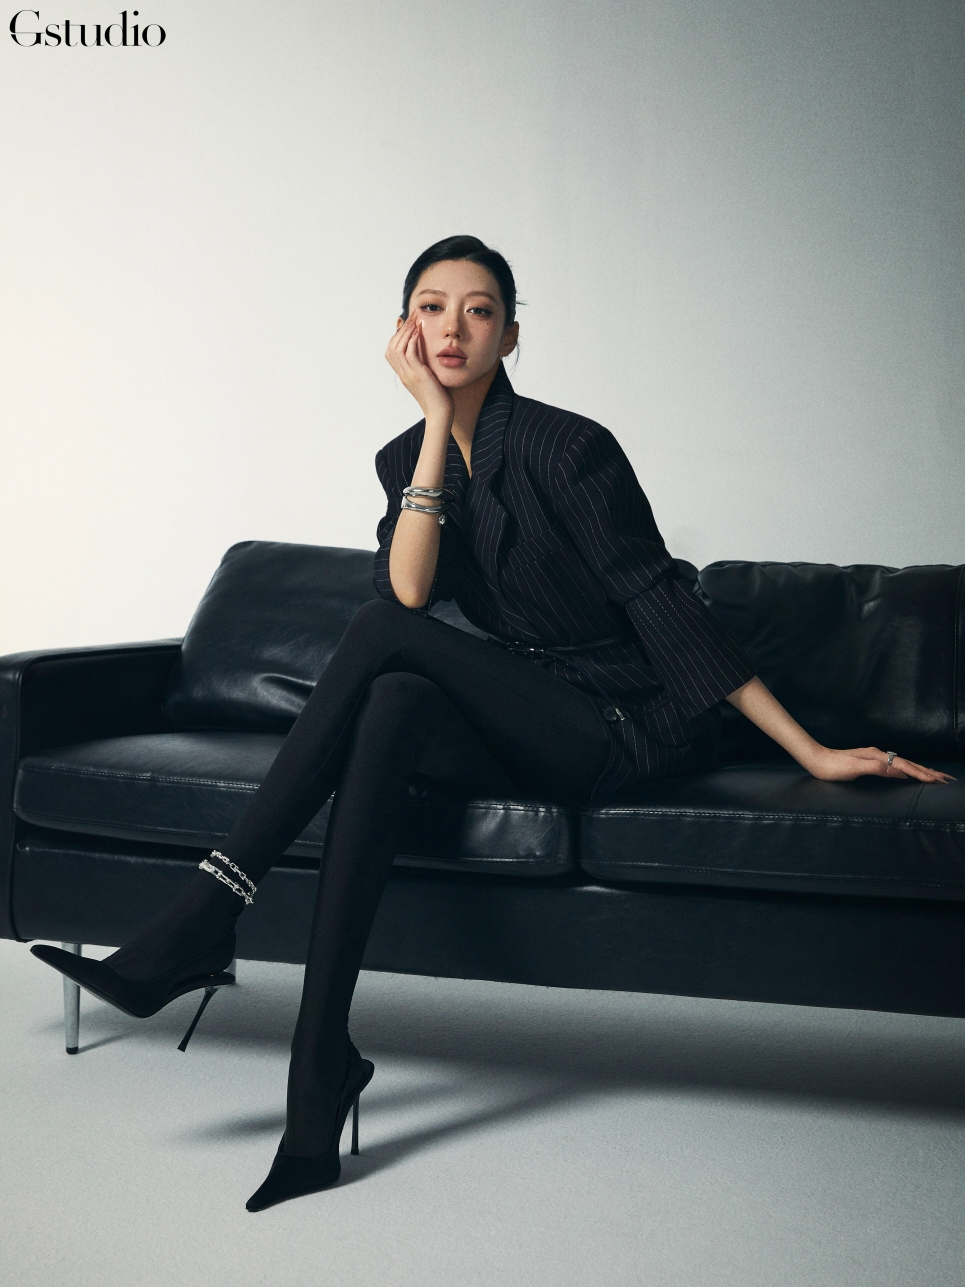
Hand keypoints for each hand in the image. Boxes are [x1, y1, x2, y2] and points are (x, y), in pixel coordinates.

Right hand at [385, 315, 453, 426]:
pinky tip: (419, 331)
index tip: (407, 323)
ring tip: (415, 320)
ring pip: (398, 347)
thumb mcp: (428, 379)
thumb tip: (427, 355)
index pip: (391, 351)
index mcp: (403, 375)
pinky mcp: (418, 374)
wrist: (440, 414)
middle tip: (411, 316)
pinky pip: (410, 353)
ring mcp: (408, 374)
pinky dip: (412, 339)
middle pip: (392, 346)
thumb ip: (424, 366)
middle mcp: (403, 374)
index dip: (397, 335)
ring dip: (406, 331)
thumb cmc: (438, 399)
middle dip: (401, 329)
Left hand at [806, 746, 954, 783]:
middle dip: (927, 771)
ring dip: (921, 770)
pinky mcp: (871, 762)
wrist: (816, 760)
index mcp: (876, 756)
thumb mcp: (853, 768)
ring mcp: (875, 758)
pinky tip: (910, 773)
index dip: (920, 773)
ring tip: (935, 776)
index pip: (904, 766)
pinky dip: (908, 770)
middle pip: (908, 763)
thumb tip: (896, 769)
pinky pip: (895, 767)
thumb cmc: (832, 767)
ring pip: (903, 764)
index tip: (936, 780)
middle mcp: (878, 755)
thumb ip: (875, 768)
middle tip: (946, 778)